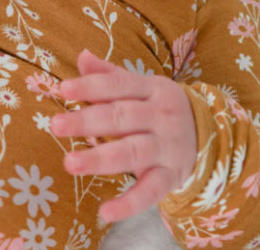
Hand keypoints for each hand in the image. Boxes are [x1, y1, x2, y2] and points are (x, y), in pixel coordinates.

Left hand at [50, 50, 196, 222]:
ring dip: (99, 159)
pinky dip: (129, 203)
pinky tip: (105, 212)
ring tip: (70, 163)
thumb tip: (82, 56)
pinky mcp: (172, 177)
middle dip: (87, 121)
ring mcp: (167, 147)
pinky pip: (150, 191)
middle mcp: (160, 116)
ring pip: (132, 153)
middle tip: (56, 124)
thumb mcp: (141, 86)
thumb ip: (110, 74)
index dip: (90, 86)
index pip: (117, 85)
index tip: (62, 89)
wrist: (211, 135)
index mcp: (151, 89)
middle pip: (120, 117)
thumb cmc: (159, 107)